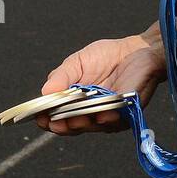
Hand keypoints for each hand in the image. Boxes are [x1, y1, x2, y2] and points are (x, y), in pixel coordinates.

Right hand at [35, 35, 165, 134]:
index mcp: (76, 102)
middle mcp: (91, 113)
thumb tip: (44, 93)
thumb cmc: (107, 56)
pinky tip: (100, 116)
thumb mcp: (78, 62)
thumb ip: (61, 76)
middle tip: (53, 122)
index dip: (47, 119)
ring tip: (71, 120)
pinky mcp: (127, 115)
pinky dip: (106, 119)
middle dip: (62, 125)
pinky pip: (115, 121)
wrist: (138, 50)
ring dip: (81, 124)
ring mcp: (108, 116)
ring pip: (92, 126)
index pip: (58, 116)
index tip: (37, 117)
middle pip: (72, 127)